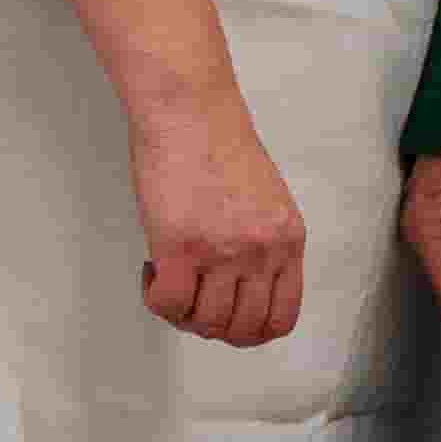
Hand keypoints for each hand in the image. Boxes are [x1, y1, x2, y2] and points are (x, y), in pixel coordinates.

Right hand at [130, 88, 307, 346]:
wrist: (190, 111)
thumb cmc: (218, 143)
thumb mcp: (265, 200)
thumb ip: (262, 243)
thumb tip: (240, 281)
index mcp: (287, 241)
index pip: (282, 317)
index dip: (250, 330)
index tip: (226, 315)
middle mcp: (262, 252)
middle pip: (243, 330)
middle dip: (212, 327)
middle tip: (192, 301)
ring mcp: (224, 253)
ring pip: (205, 323)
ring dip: (182, 313)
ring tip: (171, 279)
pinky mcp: (181, 248)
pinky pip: (169, 304)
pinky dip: (156, 300)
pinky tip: (153, 270)